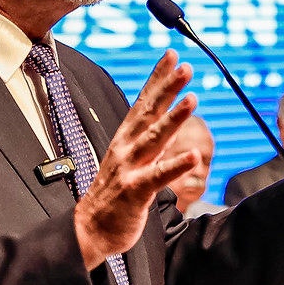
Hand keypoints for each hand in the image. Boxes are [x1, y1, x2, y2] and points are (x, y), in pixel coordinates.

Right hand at [74, 51, 199, 266]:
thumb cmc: (114, 196)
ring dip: (173, 118)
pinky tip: (194, 156)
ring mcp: (129, 169)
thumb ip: (150, 140)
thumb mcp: (132, 160)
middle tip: (185, 67)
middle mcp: (126, 148)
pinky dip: (175, 166)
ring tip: (192, 99)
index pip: (144, 102)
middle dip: (167, 88)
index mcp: (126, 139)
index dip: (158, 78)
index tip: (172, 54)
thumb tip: (169, 120)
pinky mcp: (134, 192)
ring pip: (154, 139)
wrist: (89, 230)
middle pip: (149, 113)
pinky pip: (157, 176)